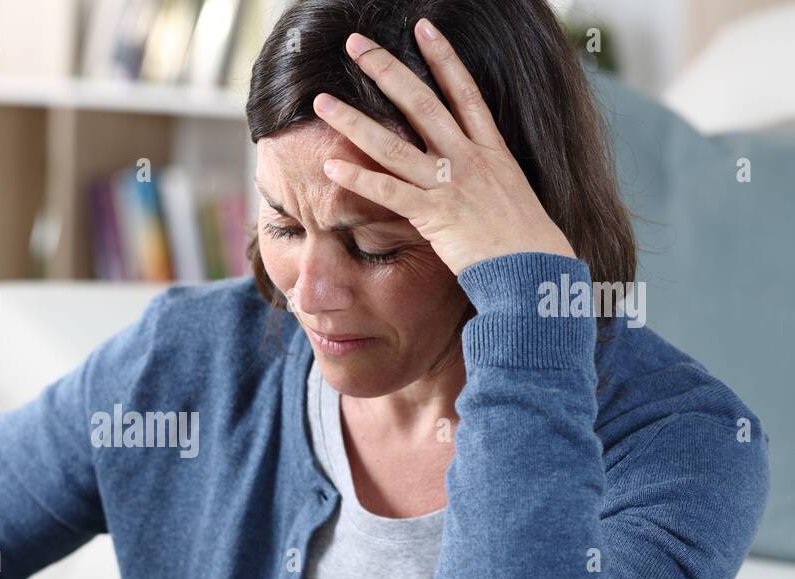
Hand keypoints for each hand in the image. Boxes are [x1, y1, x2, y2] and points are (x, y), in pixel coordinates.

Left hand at [313, 18, 574, 275]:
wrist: (536, 271)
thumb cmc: (526, 243)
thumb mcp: (510, 196)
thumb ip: (486, 177)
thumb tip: (470, 171)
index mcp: (492, 150)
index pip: (464, 91)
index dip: (443, 57)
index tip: (423, 28)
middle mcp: (469, 159)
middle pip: (421, 103)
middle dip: (385, 70)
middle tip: (355, 44)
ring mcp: (450, 184)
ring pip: (393, 144)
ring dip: (353, 121)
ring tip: (321, 102)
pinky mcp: (434, 216)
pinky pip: (388, 193)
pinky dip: (358, 179)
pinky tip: (330, 166)